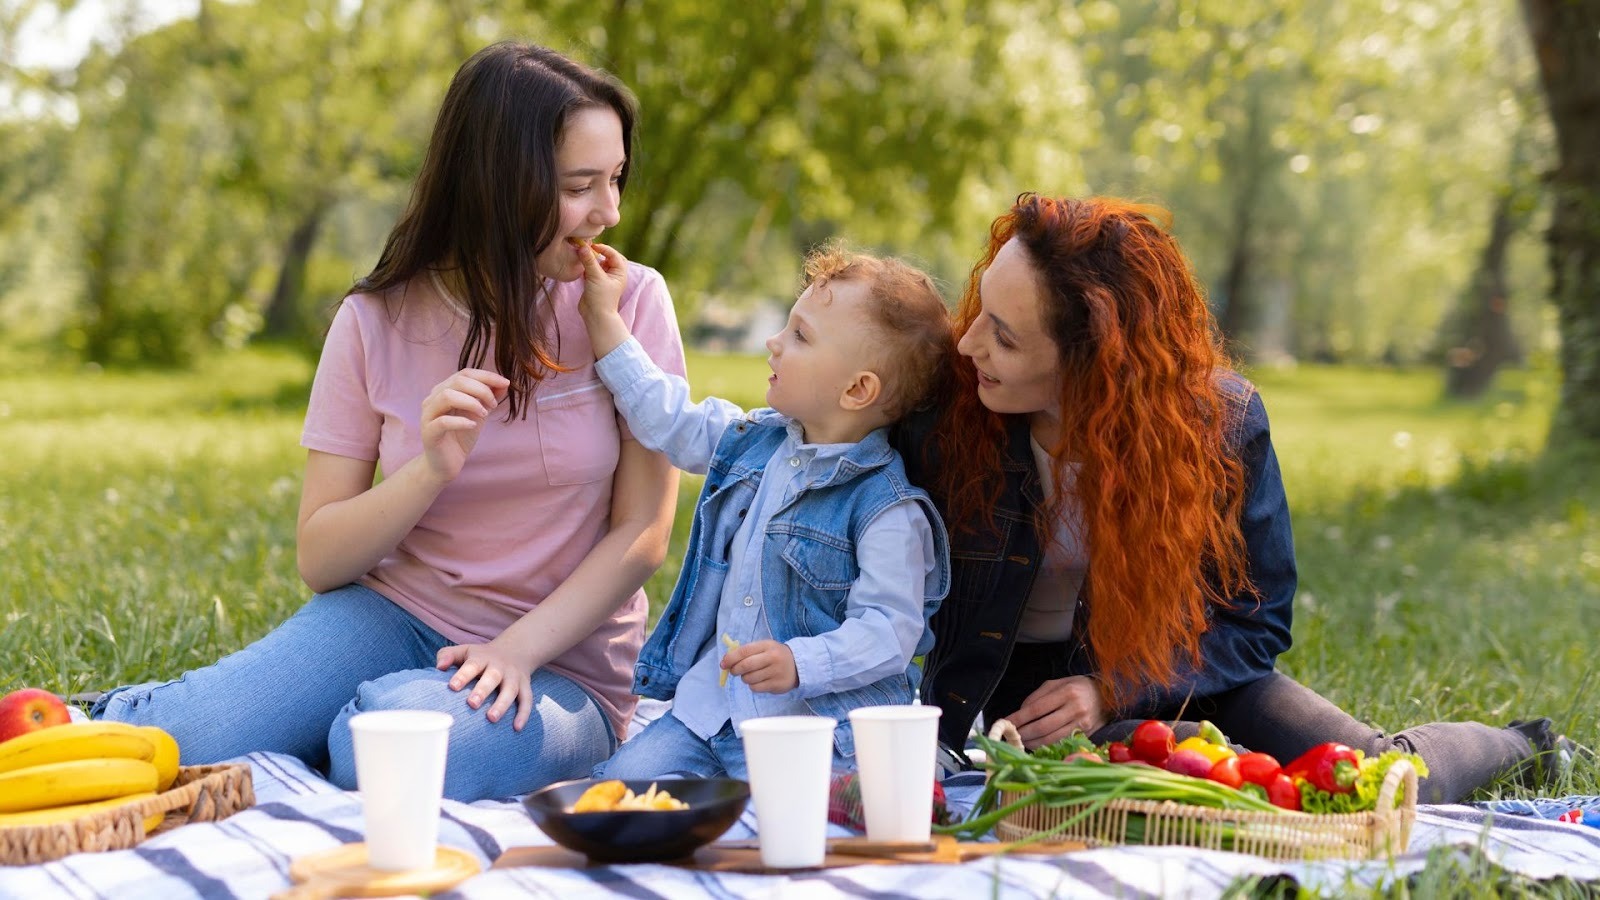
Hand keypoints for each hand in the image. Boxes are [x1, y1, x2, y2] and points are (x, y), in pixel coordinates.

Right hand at [420, 368, 508, 482]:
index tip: (505, 382)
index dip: (486, 376)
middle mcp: (433, 399)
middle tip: (494, 405)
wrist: (447, 463)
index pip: (464, 373)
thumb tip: (504, 382)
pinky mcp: (429, 432)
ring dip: (471, 402)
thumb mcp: (480, 413)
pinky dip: (461, 421)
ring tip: (484, 414)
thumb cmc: (462, 435)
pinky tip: (473, 426)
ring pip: (447, 396)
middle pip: (457, 381)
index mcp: (444, 390)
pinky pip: (443, 421)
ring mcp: (428, 415)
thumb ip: (490, 397)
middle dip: (481, 389)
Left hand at [436, 639, 534, 729]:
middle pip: (492, 677)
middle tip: (472, 703)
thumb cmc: (481, 657)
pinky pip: (527, 700)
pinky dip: (524, 714)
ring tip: (492, 718)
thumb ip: (448, 656)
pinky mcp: (525, 686)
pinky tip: (517, 728)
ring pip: (510, 690)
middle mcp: (499, 667)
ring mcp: (513, 677)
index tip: (452, 686)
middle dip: (483, 690)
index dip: (463, 675)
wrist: (516, 650)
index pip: (472, 665)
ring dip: (502, 704)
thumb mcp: (465, 651)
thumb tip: (439, 668)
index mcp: (482, 658)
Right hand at [577, 240, 627, 318]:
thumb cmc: (601, 298)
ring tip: (583, 257)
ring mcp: (604, 279)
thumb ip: (589, 261)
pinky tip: (581, 268)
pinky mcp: (594, 283)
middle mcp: (613, 275)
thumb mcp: (596, 277)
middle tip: (590, 249)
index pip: (614, 255)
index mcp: (620, 273)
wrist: (595, 316)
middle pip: (608, 258)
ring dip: (591, 260)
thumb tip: (582, 247)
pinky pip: (591, 270)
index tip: (592, 246)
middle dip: (599, 253)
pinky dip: (586, 267)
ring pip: (598, 264)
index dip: (604, 249)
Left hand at [722, 639, 797, 693]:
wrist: (798, 666)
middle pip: (746, 666)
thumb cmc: (775, 656)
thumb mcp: (764, 648)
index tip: (723, 664)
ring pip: (749, 678)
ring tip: (751, 675)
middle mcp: (772, 658)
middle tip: (734, 671)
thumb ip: (746, 652)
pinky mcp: (777, 685)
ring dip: (745, 678)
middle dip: (735, 670)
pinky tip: (759, 681)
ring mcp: (775, 672)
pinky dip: (752, 686)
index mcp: (767, 646)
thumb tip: (726, 661)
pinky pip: (756, 688)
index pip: (745, 651)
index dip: (731, 658)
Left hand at [1004, 675, 1106, 749]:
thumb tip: (1021, 712)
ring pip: (1052, 738)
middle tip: (1012, 736)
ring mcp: (1082, 724)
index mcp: (1067, 692)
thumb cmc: (1077, 688)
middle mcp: (1075, 709)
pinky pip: (1062, 743)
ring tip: (1022, 742)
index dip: (1019, 718)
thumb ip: (1038, 696)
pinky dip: (1047, 746)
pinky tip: (1037, 745)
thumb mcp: (1057, 683)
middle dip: (1024, 733)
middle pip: (1043, 726)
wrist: (1108, 696)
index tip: (1006, 723)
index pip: (1037, 708)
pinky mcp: (1086, 735)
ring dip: (1033, 743)